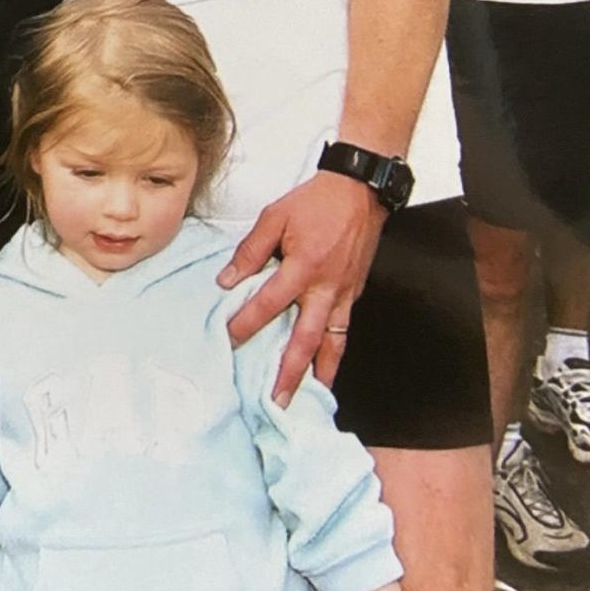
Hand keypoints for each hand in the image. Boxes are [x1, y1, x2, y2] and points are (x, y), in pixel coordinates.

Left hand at [218, 172, 385, 403]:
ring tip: (311, 397)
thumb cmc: (319, 200)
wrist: (361, 190)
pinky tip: (326, 362)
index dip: (247, 323)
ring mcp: (344, 293)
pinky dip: (335, 349)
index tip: (229, 340)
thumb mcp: (276, 216)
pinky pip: (344, 327)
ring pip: (333, 342)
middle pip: (306, 340)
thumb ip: (251, 250)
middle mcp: (326, 287)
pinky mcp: (355, 291)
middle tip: (277, 400)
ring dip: (321, 373)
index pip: (269, 304)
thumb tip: (228, 280)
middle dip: (291, 373)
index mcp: (303, 266)